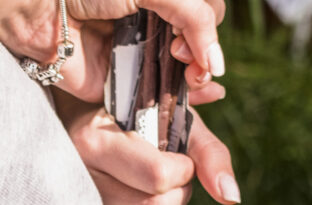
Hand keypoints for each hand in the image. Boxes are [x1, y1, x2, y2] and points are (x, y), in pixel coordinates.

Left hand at [42, 0, 228, 105]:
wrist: (34, 0)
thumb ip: (193, 14)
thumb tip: (216, 61)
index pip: (202, 11)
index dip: (206, 27)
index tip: (185, 35)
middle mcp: (147, 26)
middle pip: (195, 47)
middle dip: (204, 57)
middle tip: (185, 59)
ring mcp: (132, 58)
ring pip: (177, 78)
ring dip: (195, 85)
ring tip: (193, 82)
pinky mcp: (114, 87)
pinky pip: (150, 102)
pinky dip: (172, 107)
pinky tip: (191, 104)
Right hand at [59, 97, 239, 204]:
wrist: (83, 118)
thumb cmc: (137, 115)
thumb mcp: (174, 119)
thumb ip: (209, 153)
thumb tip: (231, 196)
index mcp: (96, 140)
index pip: (158, 175)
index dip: (183, 169)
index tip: (180, 155)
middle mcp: (80, 172)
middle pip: (154, 204)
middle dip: (178, 190)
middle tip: (172, 169)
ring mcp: (82, 194)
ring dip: (165, 202)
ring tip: (157, 180)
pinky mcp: (90, 203)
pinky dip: (151, 204)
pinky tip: (144, 191)